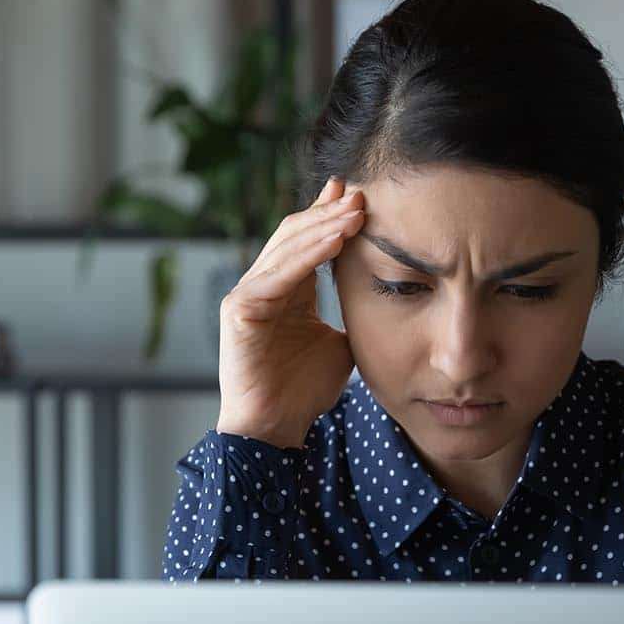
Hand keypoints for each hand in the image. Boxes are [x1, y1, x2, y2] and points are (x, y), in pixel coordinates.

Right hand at [214, 176, 365, 448]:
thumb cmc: (304, 391)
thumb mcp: (339, 342)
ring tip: (356, 210)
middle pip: (295, 234)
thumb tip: (384, 296)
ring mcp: (247, 295)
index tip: (360, 195)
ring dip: (324, 226)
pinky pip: (279, 274)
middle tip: (362, 194)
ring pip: (288, 248)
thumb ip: (351, 314)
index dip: (329, 215)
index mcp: (284, 290)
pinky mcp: (240, 310)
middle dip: (329, 212)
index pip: (306, 240)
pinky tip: (336, 240)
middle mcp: (262, 285)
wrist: (276, 428)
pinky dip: (309, 255)